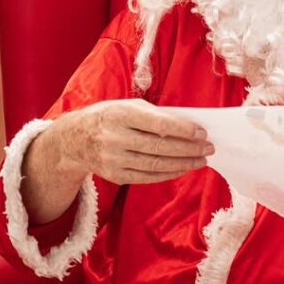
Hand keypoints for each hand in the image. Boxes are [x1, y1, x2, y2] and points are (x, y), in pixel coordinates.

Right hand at [59, 99, 212, 184]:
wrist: (74, 140)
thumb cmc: (109, 117)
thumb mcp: (127, 106)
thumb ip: (155, 115)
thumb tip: (188, 126)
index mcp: (120, 115)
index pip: (158, 124)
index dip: (183, 130)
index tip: (202, 132)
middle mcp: (115, 138)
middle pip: (160, 147)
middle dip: (189, 149)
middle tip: (209, 148)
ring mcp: (114, 159)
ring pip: (156, 165)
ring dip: (183, 163)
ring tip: (201, 160)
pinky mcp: (115, 175)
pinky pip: (148, 177)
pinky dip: (169, 173)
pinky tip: (183, 168)